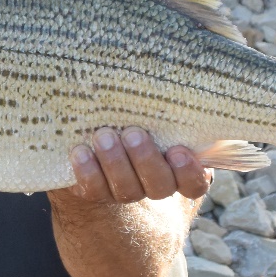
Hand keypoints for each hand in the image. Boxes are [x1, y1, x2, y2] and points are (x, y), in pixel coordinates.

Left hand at [61, 127, 211, 204]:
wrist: (106, 141)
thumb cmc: (145, 121)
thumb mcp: (162, 119)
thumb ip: (172, 115)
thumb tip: (189, 85)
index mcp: (179, 170)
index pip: (195, 183)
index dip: (188, 172)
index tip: (177, 151)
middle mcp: (155, 186)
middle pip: (159, 185)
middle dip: (145, 159)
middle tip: (132, 133)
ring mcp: (126, 191)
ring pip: (126, 189)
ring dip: (114, 162)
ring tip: (103, 136)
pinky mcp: (98, 191)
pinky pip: (94, 190)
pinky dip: (87, 171)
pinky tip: (80, 151)